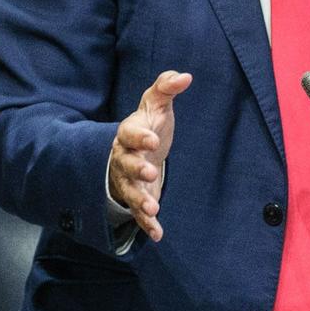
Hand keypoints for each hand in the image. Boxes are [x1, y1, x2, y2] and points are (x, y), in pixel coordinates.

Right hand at [108, 69, 191, 242]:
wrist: (137, 151)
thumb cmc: (149, 125)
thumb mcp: (156, 104)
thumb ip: (167, 87)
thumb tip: (185, 76)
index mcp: (128, 134)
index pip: (129, 133)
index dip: (140, 137)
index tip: (153, 139)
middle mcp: (124, 158)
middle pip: (126, 164)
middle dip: (137, 169)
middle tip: (151, 172)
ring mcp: (128, 181)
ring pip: (130, 191)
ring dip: (140, 201)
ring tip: (154, 209)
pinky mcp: (137, 198)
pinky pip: (139, 213)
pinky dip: (147, 224)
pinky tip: (158, 234)